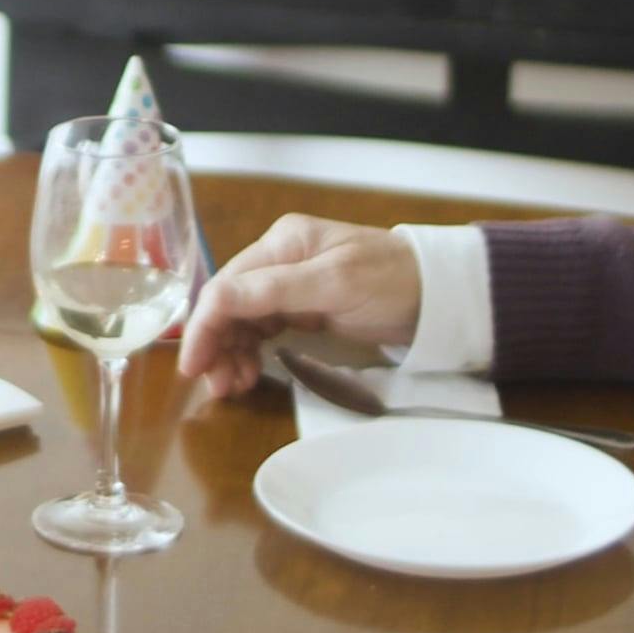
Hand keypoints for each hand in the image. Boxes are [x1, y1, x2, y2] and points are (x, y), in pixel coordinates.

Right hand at [176, 214, 427, 400]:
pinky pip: (262, 329)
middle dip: (217, 345)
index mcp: (282, 243)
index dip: (204, 327)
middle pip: (228, 304)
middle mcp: (278, 258)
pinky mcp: (302, 305)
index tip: (194, 368)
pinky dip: (251, 352)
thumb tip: (216, 299)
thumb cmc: (393, 281)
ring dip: (231, 353)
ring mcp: (290, 283)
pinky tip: (251, 373)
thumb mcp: (335, 284)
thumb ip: (274, 290)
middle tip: (219, 388)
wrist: (439, 294)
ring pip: (241, 320)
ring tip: (235, 387)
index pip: (226, 287)